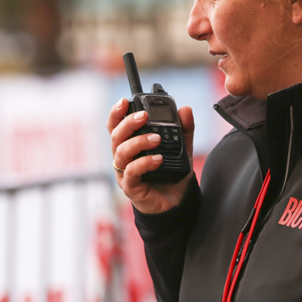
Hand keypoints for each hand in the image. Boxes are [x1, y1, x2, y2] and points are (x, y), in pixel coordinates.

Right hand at [108, 98, 195, 213]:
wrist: (177, 201)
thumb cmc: (171, 172)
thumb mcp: (181, 148)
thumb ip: (184, 129)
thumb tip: (185, 109)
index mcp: (130, 144)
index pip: (117, 126)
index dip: (117, 113)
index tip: (124, 101)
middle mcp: (124, 157)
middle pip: (116, 136)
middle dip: (128, 123)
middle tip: (144, 116)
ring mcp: (125, 172)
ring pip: (121, 152)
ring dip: (138, 142)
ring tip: (156, 139)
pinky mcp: (131, 187)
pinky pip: (131, 172)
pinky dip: (144, 163)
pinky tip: (158, 159)